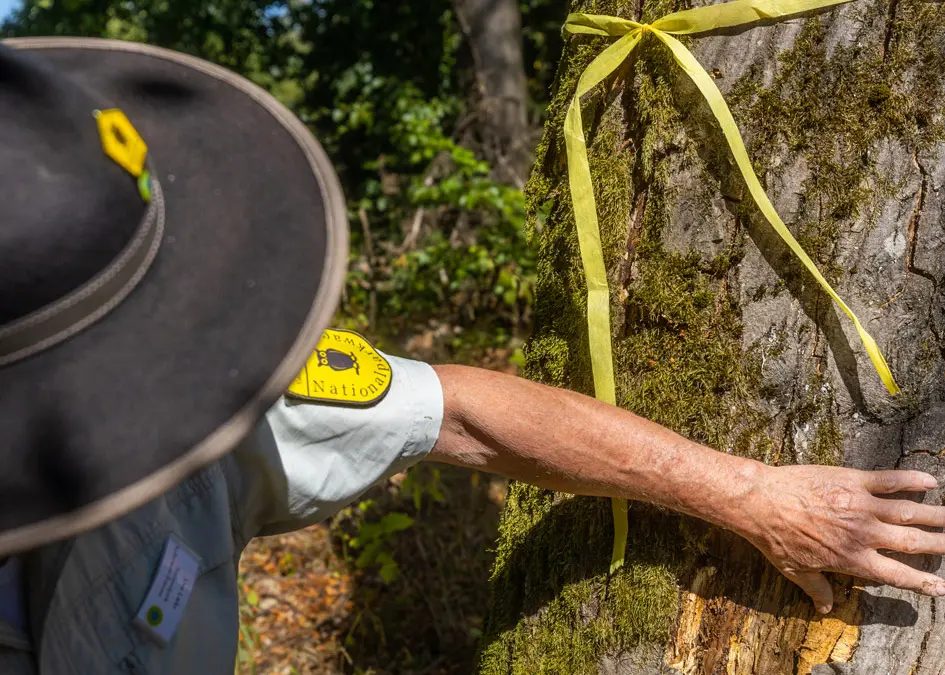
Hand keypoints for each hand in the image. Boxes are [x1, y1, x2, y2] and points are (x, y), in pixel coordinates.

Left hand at [742, 465, 944, 613]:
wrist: (761, 502)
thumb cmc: (775, 538)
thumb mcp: (795, 571)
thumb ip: (816, 589)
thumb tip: (826, 609)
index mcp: (853, 559)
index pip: (897, 575)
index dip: (921, 583)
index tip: (942, 587)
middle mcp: (864, 534)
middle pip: (911, 543)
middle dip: (939, 546)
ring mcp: (861, 505)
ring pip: (908, 512)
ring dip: (934, 515)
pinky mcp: (852, 480)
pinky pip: (888, 480)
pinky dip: (911, 480)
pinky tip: (930, 481)